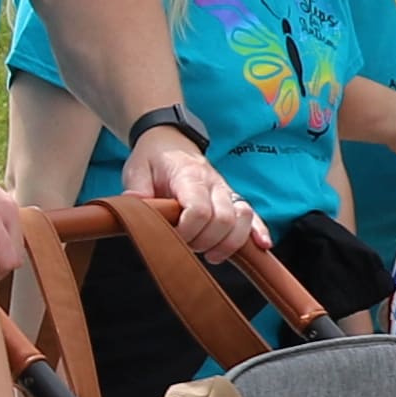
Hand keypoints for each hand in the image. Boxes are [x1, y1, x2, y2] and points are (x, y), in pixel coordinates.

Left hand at [124, 124, 260, 262]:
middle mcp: (214, 183)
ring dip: (229, 243)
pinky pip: (252, 215)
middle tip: (185, 246)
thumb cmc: (153, 158)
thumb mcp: (136, 169)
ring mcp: (226, 191)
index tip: (171, 237)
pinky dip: (259, 232)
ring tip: (211, 256)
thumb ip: (136, 189)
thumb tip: (134, 206)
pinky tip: (262, 247)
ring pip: (243, 218)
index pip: (199, 210)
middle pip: (224, 219)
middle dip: (205, 241)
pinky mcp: (233, 198)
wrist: (169, 140)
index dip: (187, 231)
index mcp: (189, 175)